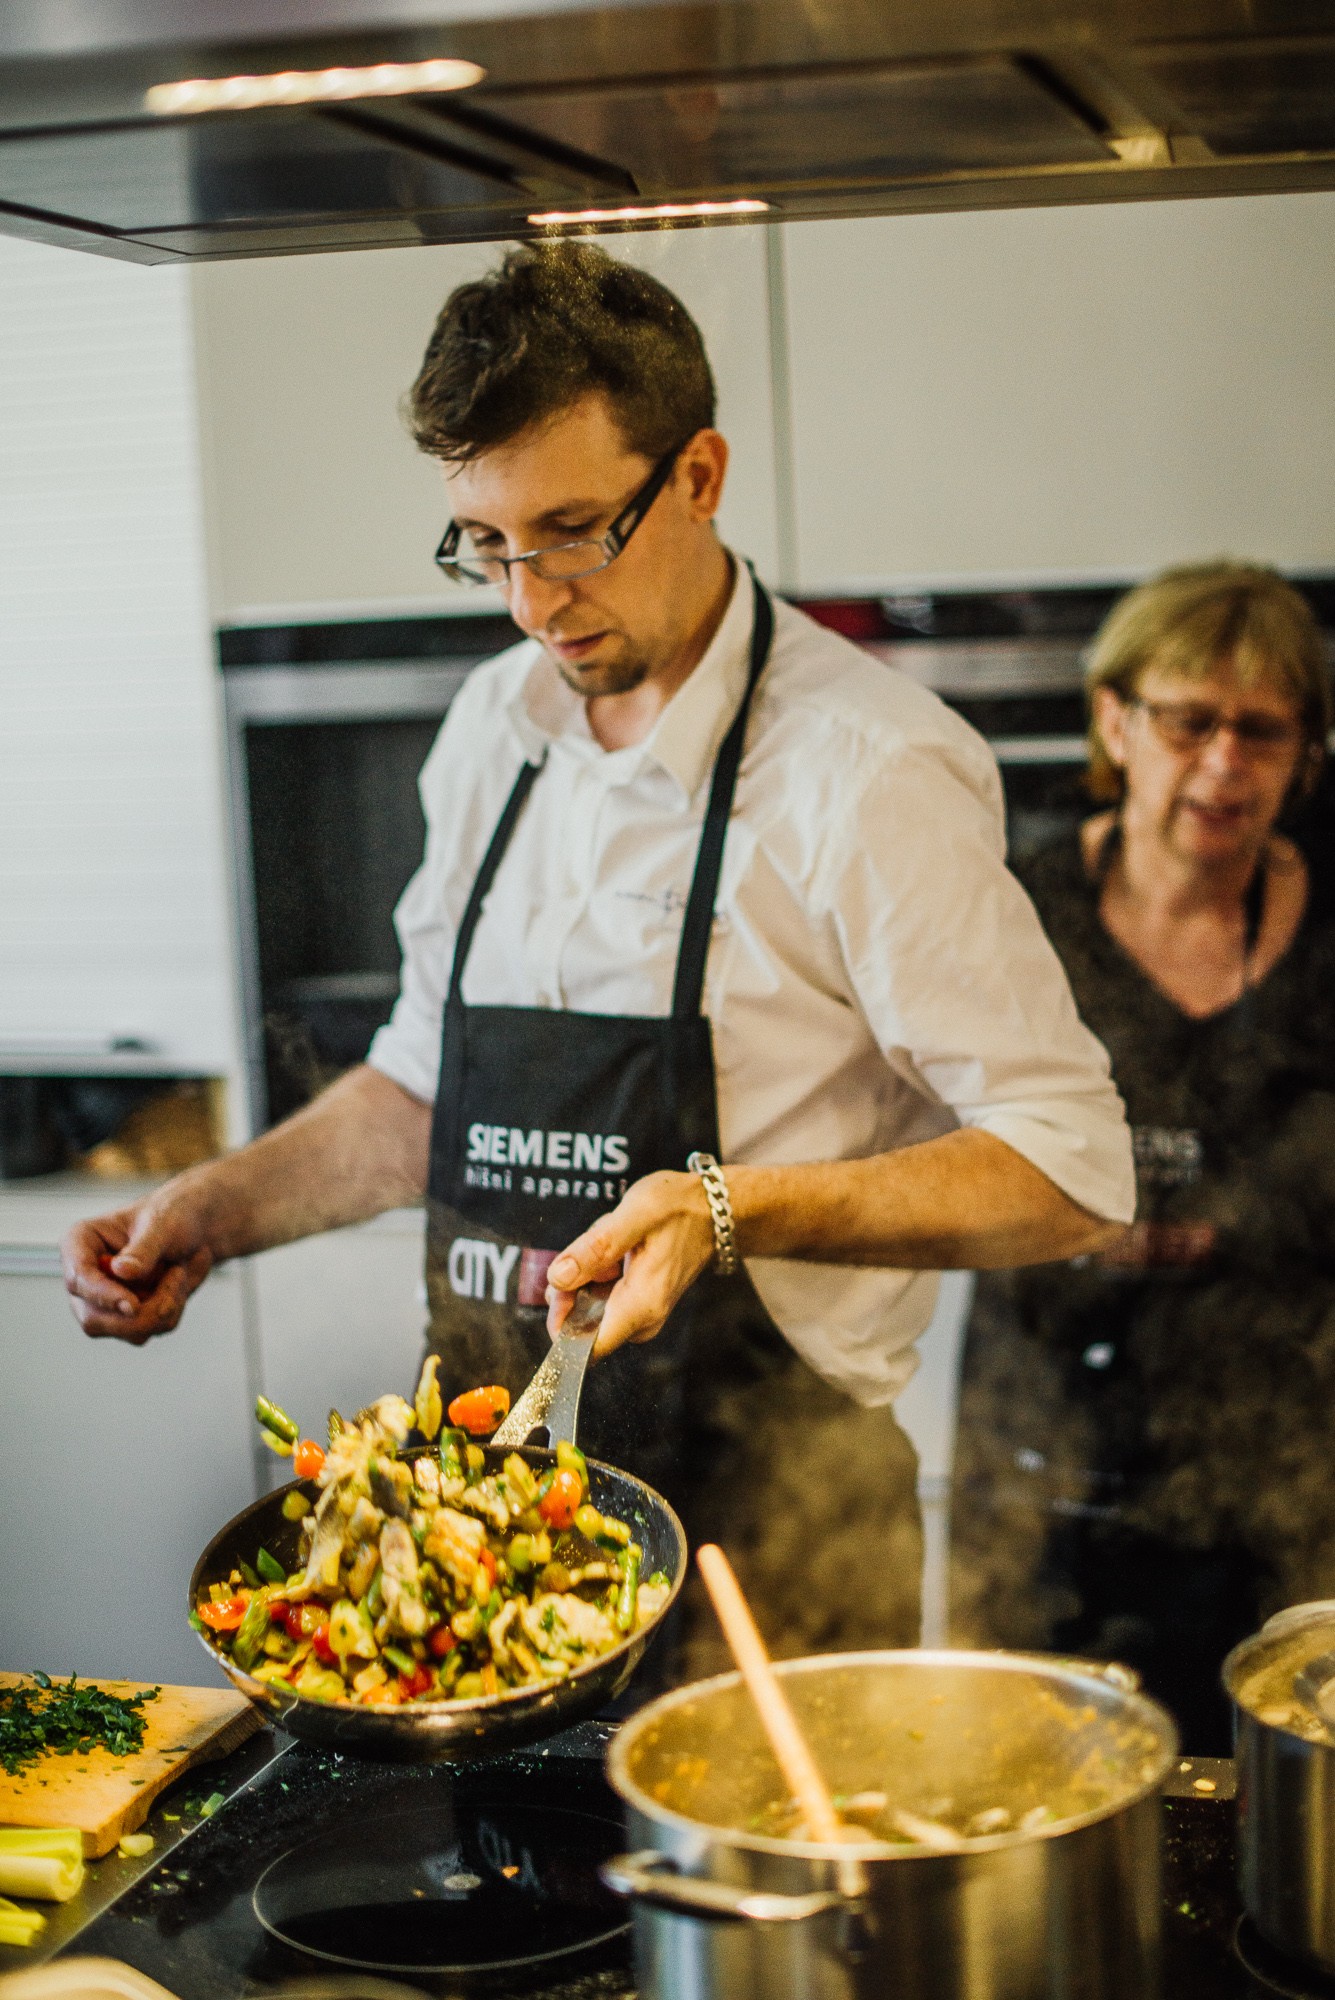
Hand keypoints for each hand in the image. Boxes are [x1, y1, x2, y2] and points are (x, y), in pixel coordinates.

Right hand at [61, 1196, 213, 1344]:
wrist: (195, 1231)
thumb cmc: (172, 1216)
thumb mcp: (163, 1224)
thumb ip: (143, 1249)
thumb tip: (120, 1271)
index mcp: (80, 1242)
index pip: (76, 1278)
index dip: (101, 1295)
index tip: (133, 1306)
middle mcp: (85, 1277)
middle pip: (93, 1319)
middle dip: (140, 1314)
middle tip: (176, 1281)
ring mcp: (102, 1302)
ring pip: (124, 1331)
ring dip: (162, 1308)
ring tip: (178, 1273)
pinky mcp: (124, 1318)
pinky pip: (146, 1332)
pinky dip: (170, 1312)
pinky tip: (176, 1285)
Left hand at [545, 1169, 715, 1357]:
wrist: (714, 1210)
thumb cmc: (679, 1209)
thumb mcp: (634, 1215)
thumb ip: (595, 1248)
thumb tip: (557, 1278)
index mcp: (641, 1305)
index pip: (587, 1347)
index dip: (561, 1325)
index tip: (557, 1289)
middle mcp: (643, 1319)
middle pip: (582, 1323)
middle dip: (573, 1285)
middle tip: (589, 1247)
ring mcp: (642, 1314)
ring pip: (589, 1306)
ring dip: (587, 1273)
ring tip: (613, 1240)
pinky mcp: (640, 1305)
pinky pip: (603, 1296)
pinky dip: (600, 1271)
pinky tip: (617, 1246)